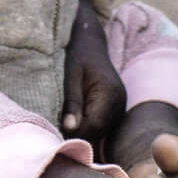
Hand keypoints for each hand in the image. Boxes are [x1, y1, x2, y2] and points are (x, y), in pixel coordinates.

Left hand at [60, 0, 125, 145]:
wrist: (91, 43)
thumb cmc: (78, 56)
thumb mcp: (71, 77)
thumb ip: (72, 104)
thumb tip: (69, 129)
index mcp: (109, 93)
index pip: (94, 126)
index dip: (76, 133)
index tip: (57, 129)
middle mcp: (119, 103)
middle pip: (98, 132)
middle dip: (78, 134)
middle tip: (58, 128)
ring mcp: (119, 107)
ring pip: (101, 131)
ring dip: (83, 131)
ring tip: (65, 123)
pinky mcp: (115, 109)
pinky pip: (102, 126)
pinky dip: (88, 127)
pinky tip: (76, 120)